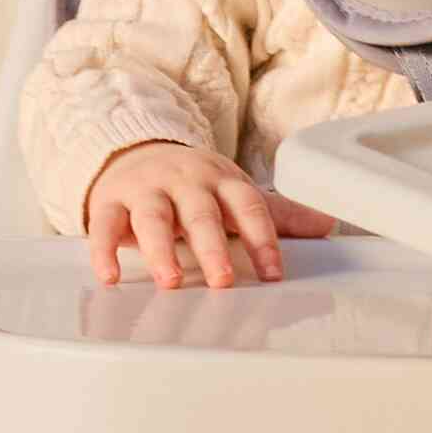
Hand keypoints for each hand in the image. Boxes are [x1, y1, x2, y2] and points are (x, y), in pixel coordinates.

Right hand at [83, 140, 334, 288]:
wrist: (136, 151)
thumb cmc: (193, 184)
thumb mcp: (234, 193)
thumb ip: (275, 214)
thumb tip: (327, 225)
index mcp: (222, 180)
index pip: (248, 207)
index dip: (263, 238)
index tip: (273, 273)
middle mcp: (185, 181)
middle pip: (201, 213)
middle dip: (212, 246)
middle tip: (223, 280)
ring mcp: (146, 189)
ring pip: (153, 217)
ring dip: (161, 249)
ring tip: (170, 281)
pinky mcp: (110, 200)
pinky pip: (104, 224)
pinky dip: (105, 250)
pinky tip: (111, 276)